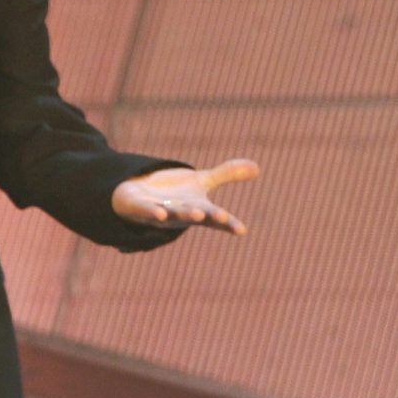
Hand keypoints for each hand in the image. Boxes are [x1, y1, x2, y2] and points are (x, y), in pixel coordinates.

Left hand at [111, 157, 259, 233]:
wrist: (139, 195)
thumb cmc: (174, 193)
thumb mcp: (202, 181)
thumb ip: (227, 174)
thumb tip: (257, 167)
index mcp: (198, 209)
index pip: (216, 218)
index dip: (228, 224)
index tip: (241, 230)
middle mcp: (181, 213)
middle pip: (196, 214)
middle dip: (207, 215)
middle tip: (221, 216)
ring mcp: (161, 212)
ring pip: (174, 214)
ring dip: (184, 214)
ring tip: (197, 213)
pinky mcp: (141, 208)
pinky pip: (147, 211)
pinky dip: (153, 212)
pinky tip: (159, 214)